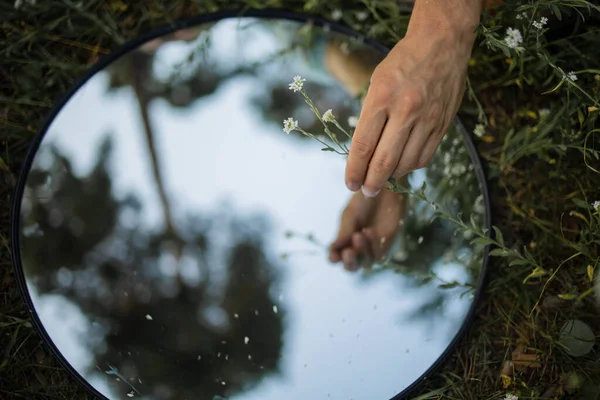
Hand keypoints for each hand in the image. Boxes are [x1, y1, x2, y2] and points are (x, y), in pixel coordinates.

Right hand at [329, 188, 405, 270]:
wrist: (384, 190)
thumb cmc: (364, 201)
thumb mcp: (350, 216)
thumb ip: (344, 233)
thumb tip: (334, 249)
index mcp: (344, 242)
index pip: (336, 257)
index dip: (334, 257)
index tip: (333, 254)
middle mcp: (358, 249)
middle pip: (351, 266)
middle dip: (349, 262)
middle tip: (348, 252)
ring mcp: (373, 249)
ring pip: (366, 263)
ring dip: (361, 251)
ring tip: (359, 234)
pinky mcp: (387, 246)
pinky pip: (380, 256)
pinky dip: (373, 246)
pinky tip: (369, 231)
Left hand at [345, 17, 476, 196]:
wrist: (442, 43)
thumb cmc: (401, 63)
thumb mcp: (376, 83)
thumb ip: (370, 117)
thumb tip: (363, 154)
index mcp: (382, 97)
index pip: (362, 146)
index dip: (354, 170)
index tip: (350, 183)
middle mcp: (405, 110)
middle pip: (384, 161)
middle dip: (371, 183)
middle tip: (365, 191)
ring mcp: (427, 118)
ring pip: (406, 163)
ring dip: (391, 177)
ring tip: (382, 179)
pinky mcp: (443, 124)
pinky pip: (425, 156)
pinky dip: (411, 166)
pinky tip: (402, 165)